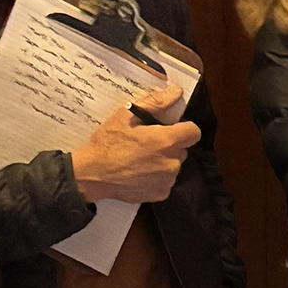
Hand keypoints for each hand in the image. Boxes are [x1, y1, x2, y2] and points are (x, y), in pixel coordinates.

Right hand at [71, 88, 200, 204]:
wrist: (92, 174)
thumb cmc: (108, 142)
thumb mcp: (126, 115)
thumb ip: (155, 103)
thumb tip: (176, 92)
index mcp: (166, 141)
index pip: (194, 132)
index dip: (183, 127)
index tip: (169, 127)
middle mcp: (172, 163)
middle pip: (182, 149)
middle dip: (169, 144)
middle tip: (147, 142)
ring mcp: (167, 181)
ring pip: (174, 165)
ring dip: (163, 160)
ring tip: (140, 158)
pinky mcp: (161, 194)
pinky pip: (166, 181)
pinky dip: (157, 177)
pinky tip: (139, 172)